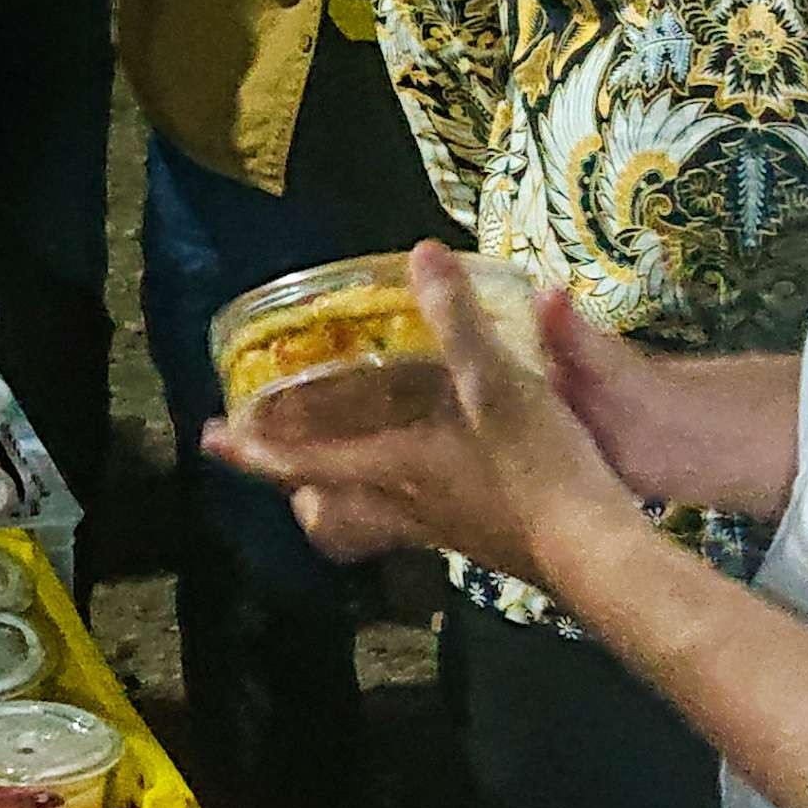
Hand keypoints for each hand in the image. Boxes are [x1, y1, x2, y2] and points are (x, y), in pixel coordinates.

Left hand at [208, 244, 650, 580]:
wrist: (598, 552)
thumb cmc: (537, 471)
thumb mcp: (498, 385)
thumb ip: (458, 320)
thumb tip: (420, 255)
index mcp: (391, 468)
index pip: (299, 463)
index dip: (250, 450)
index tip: (209, 437)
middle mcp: (403, 504)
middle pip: (323, 497)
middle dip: (288, 473)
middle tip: (266, 445)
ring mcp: (440, 526)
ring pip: (365, 508)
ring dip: (338, 480)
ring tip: (336, 449)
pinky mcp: (478, 533)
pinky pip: (410, 510)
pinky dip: (395, 482)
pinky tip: (427, 458)